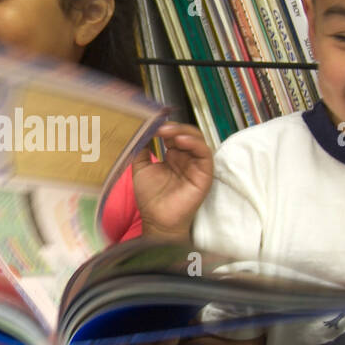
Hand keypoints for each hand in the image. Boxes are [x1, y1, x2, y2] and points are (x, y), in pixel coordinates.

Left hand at [132, 123, 212, 240]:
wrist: (156, 220)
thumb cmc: (150, 198)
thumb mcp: (141, 168)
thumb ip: (141, 149)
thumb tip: (139, 131)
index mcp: (174, 156)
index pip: (174, 134)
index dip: (164, 127)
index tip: (151, 124)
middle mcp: (186, 158)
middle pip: (186, 134)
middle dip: (173, 127)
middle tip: (158, 127)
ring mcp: (196, 165)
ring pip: (197, 140)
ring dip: (183, 132)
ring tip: (167, 132)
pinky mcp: (205, 174)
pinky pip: (205, 154)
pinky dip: (194, 144)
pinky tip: (180, 141)